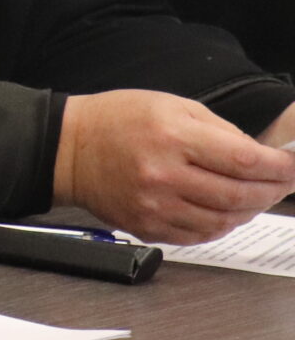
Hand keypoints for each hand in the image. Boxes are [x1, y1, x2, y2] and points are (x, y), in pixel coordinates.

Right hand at [53, 90, 294, 243]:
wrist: (68, 149)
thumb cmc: (116, 121)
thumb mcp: (171, 104)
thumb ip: (218, 129)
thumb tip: (257, 155)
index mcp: (172, 136)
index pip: (244, 159)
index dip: (278, 166)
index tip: (292, 166)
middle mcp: (164, 175)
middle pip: (239, 194)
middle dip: (272, 190)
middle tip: (283, 184)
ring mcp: (155, 206)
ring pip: (224, 220)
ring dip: (249, 210)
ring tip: (257, 197)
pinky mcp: (147, 227)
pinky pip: (199, 235)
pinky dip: (221, 225)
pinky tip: (226, 211)